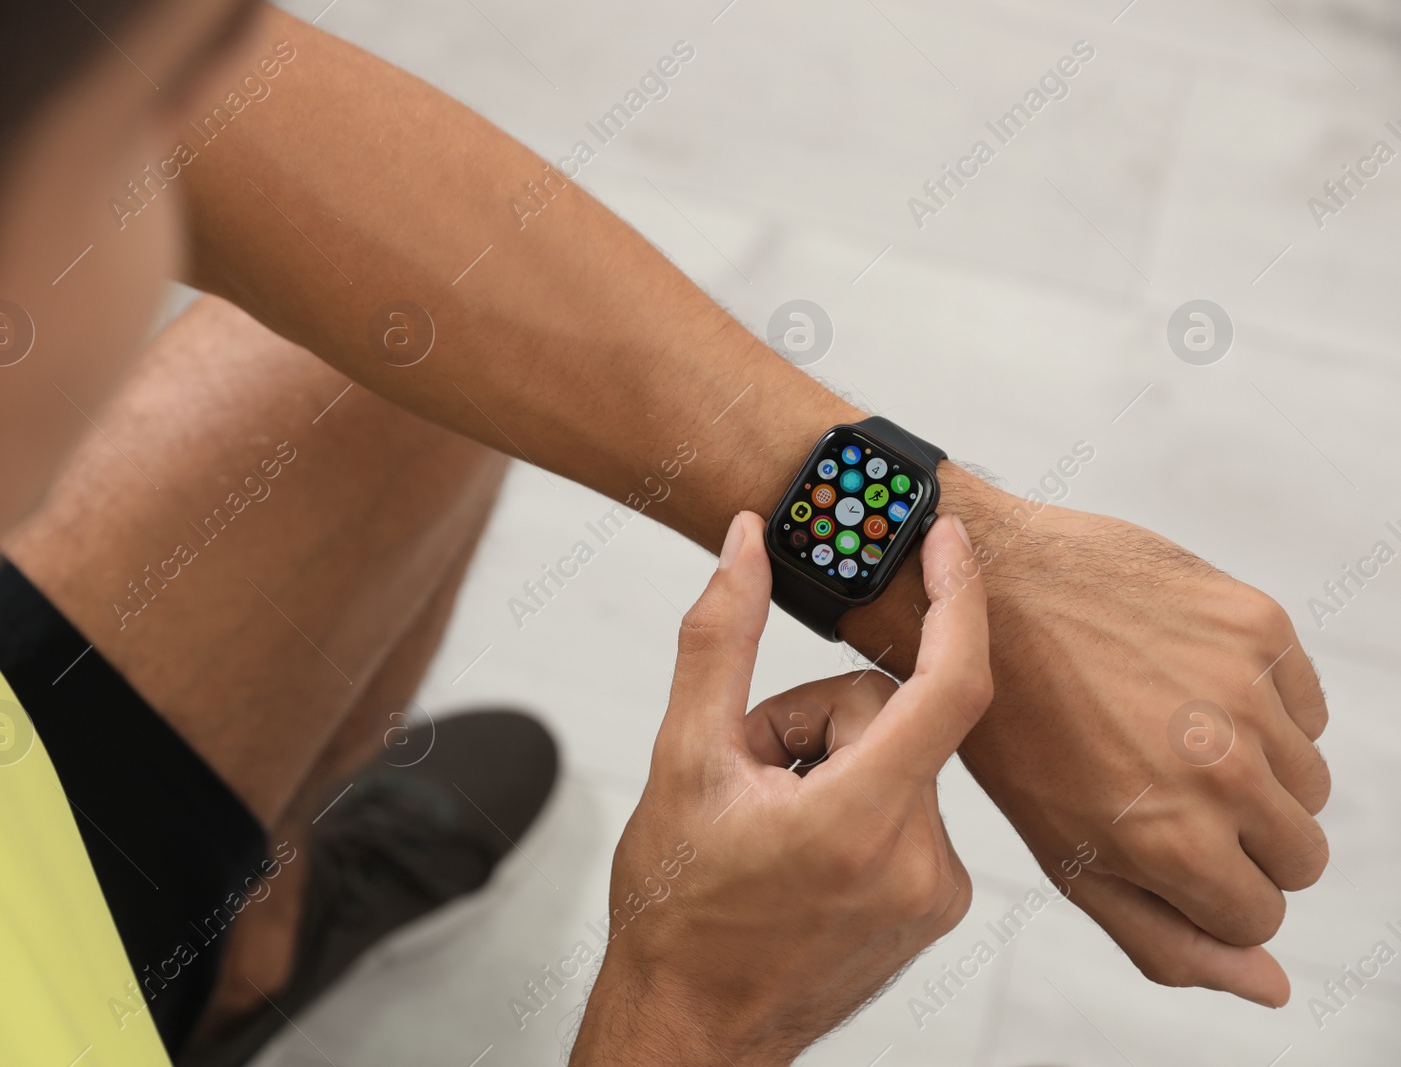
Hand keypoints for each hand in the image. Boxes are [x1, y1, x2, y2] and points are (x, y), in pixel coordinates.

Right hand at [571, 512, 992, 1065]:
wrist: (690, 1025)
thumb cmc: (677, 911)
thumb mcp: (680, 760)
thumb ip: (720, 638)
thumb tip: (747, 544)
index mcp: (859, 822)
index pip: (949, 686)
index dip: (957, 599)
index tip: (945, 541)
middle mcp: (918, 861)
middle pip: (892, 716)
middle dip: (815, 718)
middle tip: (751, 766)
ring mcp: (935, 890)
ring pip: (899, 758)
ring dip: (833, 761)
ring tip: (769, 818)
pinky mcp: (936, 905)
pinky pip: (911, 804)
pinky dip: (857, 799)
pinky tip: (801, 843)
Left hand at [866, 472, 1329, 1007]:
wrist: (981, 593)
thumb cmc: (1012, 730)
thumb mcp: (1063, 853)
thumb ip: (1167, 935)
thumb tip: (1272, 986)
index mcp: (1171, 839)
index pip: (1261, 914)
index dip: (1212, 889)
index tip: (1164, 848)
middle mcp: (1222, 771)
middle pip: (1301, 854)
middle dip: (1245, 840)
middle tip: (1168, 793)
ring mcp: (1244, 693)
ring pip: (1310, 782)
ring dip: (1258, 773)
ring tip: (1169, 737)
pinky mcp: (1255, 625)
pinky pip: (1305, 706)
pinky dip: (1262, 707)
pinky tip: (1182, 685)